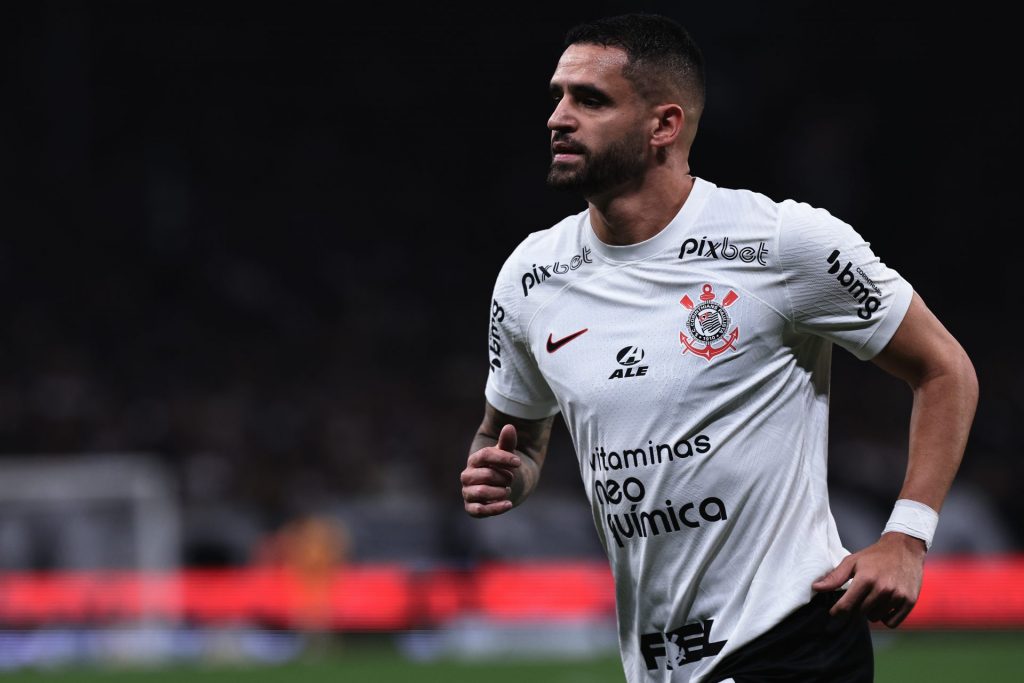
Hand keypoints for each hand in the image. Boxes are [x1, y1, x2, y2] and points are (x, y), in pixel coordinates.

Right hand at [461, 424, 521, 516]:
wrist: (501, 488)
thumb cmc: (501, 469)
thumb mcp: (506, 455)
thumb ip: (507, 442)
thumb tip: (509, 427)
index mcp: (474, 461)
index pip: (485, 455)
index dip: (502, 458)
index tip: (518, 462)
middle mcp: (467, 476)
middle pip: (487, 475)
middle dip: (504, 478)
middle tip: (510, 479)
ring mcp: (468, 492)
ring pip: (482, 492)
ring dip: (500, 491)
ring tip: (507, 490)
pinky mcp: (472, 508)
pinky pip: (480, 510)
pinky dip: (495, 508)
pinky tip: (509, 504)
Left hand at [811, 532, 926, 627]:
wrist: (904, 548)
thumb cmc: (874, 555)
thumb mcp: (852, 561)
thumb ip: (835, 577)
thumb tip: (815, 588)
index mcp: (866, 578)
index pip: (847, 605)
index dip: (837, 611)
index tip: (834, 612)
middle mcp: (883, 588)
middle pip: (861, 612)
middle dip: (856, 607)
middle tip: (859, 596)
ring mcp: (897, 595)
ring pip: (875, 618)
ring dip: (871, 611)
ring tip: (873, 597)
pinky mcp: (909, 601)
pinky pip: (892, 623)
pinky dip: (886, 618)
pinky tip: (884, 605)